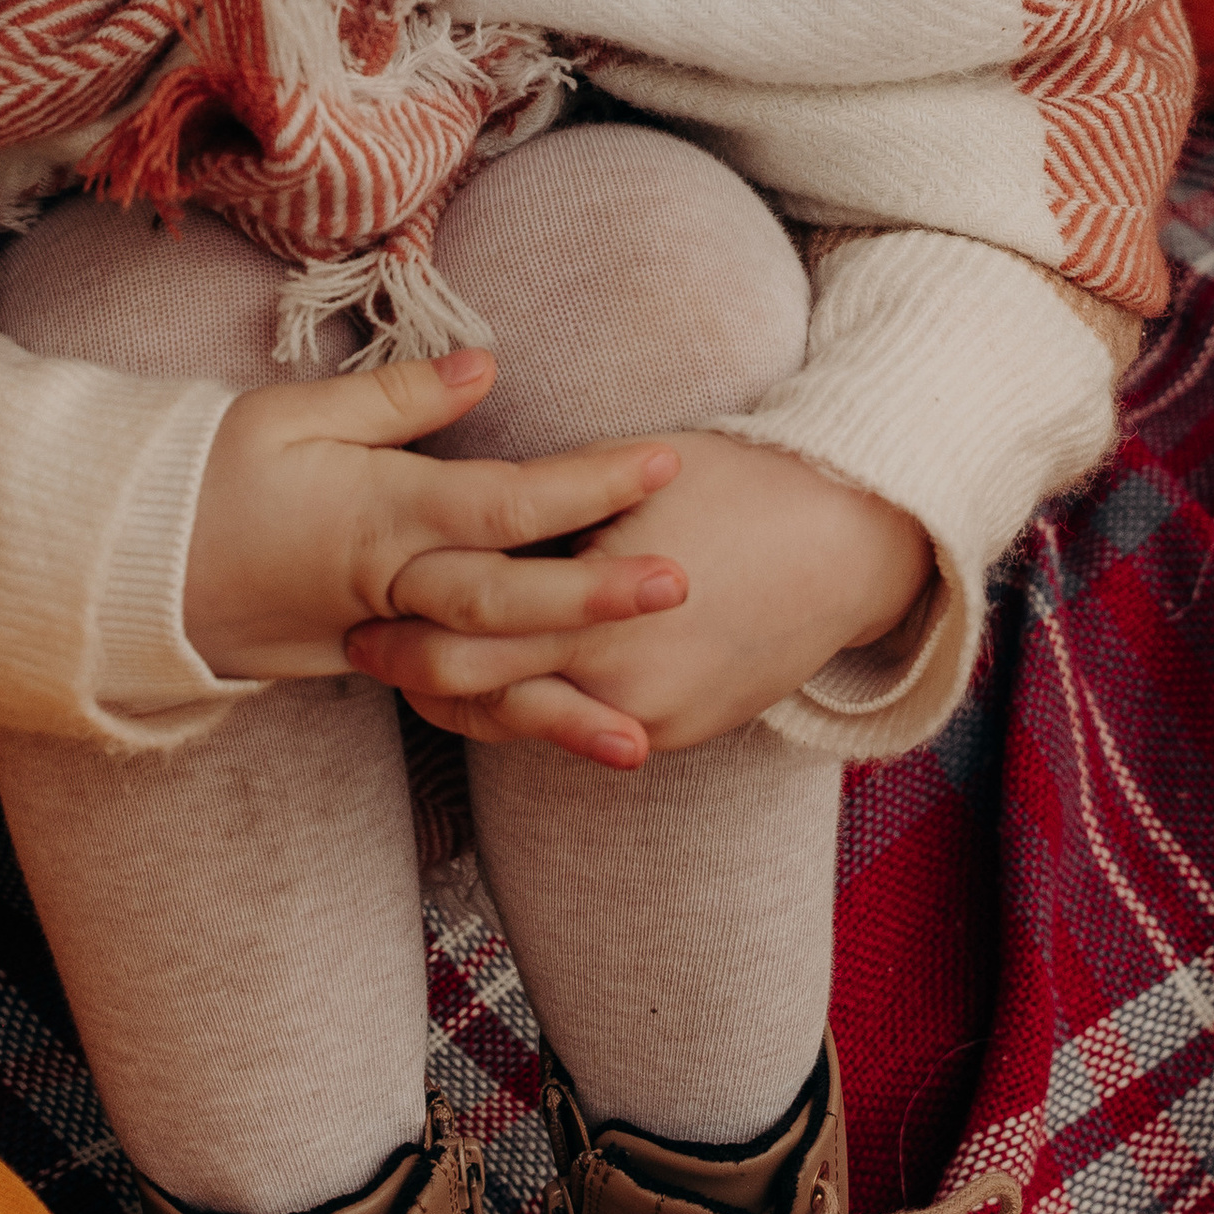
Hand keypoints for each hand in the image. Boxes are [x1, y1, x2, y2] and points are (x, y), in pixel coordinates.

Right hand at [184, 347, 688, 759]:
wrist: (118, 570)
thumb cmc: (207, 473)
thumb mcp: (296, 414)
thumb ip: (399, 397)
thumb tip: (487, 367)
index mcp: (379, 511)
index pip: (501, 499)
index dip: (585, 483)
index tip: (665, 464)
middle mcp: (385, 585)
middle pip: (504, 596)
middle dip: (594, 597)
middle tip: (683, 588)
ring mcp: (374, 640)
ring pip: (479, 676)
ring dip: (560, 705)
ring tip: (642, 737)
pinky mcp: (362, 670)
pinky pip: (445, 702)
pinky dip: (506, 727)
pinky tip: (565, 743)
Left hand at [347, 424, 933, 757]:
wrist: (851, 546)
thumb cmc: (743, 484)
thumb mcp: (634, 477)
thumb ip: (545, 505)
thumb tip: (459, 515)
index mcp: (595, 606)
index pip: (463, 629)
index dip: (402, 616)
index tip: (362, 597)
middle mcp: (616, 680)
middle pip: (476, 693)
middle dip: (413, 669)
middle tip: (365, 643)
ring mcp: (649, 719)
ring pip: (520, 727)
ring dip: (462, 701)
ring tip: (418, 672)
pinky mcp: (675, 736)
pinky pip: (580, 732)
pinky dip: (533, 708)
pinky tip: (505, 681)